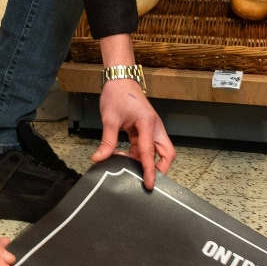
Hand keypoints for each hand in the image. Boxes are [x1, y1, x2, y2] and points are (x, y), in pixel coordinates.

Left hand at [95, 75, 174, 190]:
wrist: (120, 80)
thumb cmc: (117, 95)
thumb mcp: (110, 118)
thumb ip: (107, 140)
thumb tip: (99, 158)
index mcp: (148, 123)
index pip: (150, 152)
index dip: (149, 170)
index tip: (149, 184)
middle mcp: (155, 127)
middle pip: (167, 153)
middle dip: (160, 168)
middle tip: (147, 179)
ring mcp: (152, 129)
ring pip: (157, 151)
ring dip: (145, 161)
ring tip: (124, 163)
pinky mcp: (146, 130)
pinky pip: (146, 147)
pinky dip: (137, 155)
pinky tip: (123, 155)